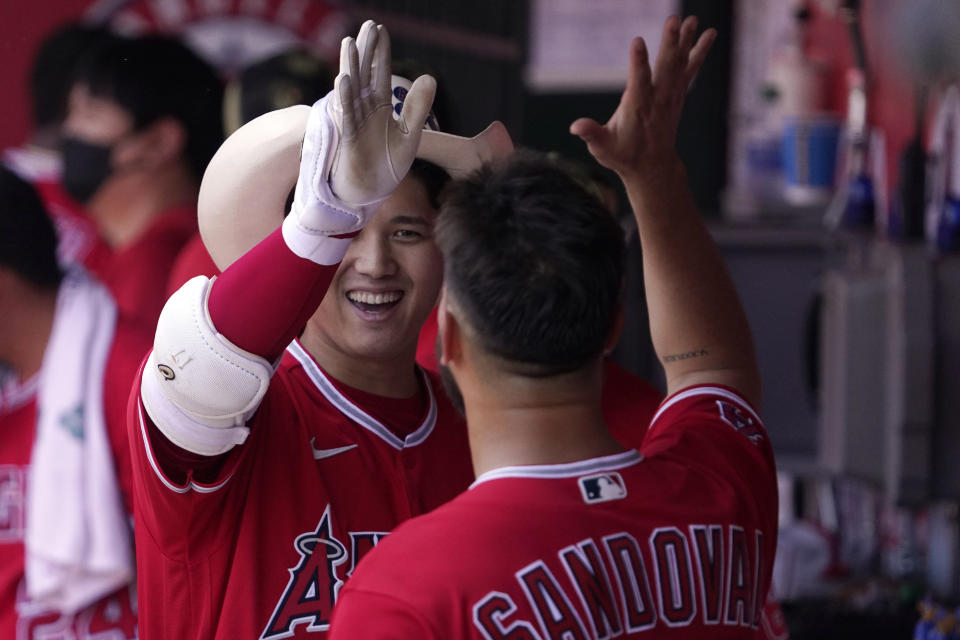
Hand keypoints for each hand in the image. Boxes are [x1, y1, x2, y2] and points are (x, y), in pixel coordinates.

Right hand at [329, 20, 435, 206]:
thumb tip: (430, 77)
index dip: (380, 52)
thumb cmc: (387, 165)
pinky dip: (345, 98)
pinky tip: (345, 79)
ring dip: (351, 67)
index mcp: (379, 107)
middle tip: (368, 25)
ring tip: (350, 42)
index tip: (380, 29)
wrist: (371, 192)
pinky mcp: (349, 139)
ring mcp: (355, 123)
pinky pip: (347, 116)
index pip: (380, 74)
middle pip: (364, 75)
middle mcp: (364, 110)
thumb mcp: (410, 135)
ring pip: (352, 90)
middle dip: (365, 51)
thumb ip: (418, 108)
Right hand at [570, 16, 714, 180]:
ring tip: (691, 19)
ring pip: (679, 65)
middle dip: (669, 44)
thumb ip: (591, 134)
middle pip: (665, 69)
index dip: (638, 63)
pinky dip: (699, 51)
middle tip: (674, 20)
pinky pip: (690, 69)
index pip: (638, 83)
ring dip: (685, 41)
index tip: (638, 41)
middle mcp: (657, 100)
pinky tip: (708, 33)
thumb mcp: (602, 149)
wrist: (652, 167)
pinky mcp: (677, 94)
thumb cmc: (622, 155)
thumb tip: (575, 127)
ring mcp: (670, 96)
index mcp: (637, 109)